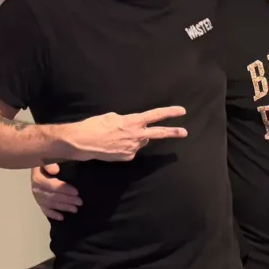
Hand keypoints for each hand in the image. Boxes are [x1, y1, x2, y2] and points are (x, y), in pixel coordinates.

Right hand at [31, 163, 81, 220]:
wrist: (37, 166)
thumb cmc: (46, 163)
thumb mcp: (47, 159)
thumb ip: (50, 163)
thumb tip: (55, 170)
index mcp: (38, 178)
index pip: (52, 185)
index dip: (64, 189)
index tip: (76, 192)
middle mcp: (36, 188)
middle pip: (53, 196)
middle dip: (67, 199)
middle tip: (80, 202)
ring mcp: (37, 197)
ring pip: (51, 204)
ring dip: (63, 207)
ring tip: (75, 209)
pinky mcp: (39, 202)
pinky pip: (45, 210)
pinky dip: (53, 214)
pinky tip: (62, 217)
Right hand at [62, 106, 186, 161]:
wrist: (83, 142)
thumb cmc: (95, 125)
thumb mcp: (113, 117)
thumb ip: (128, 121)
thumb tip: (134, 127)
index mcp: (133, 121)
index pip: (156, 115)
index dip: (170, 113)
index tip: (182, 112)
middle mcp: (137, 135)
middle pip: (159, 133)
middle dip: (173, 132)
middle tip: (185, 132)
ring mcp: (133, 148)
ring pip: (141, 141)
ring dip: (135, 138)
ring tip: (118, 136)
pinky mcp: (128, 157)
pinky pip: (132, 150)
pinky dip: (126, 147)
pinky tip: (114, 145)